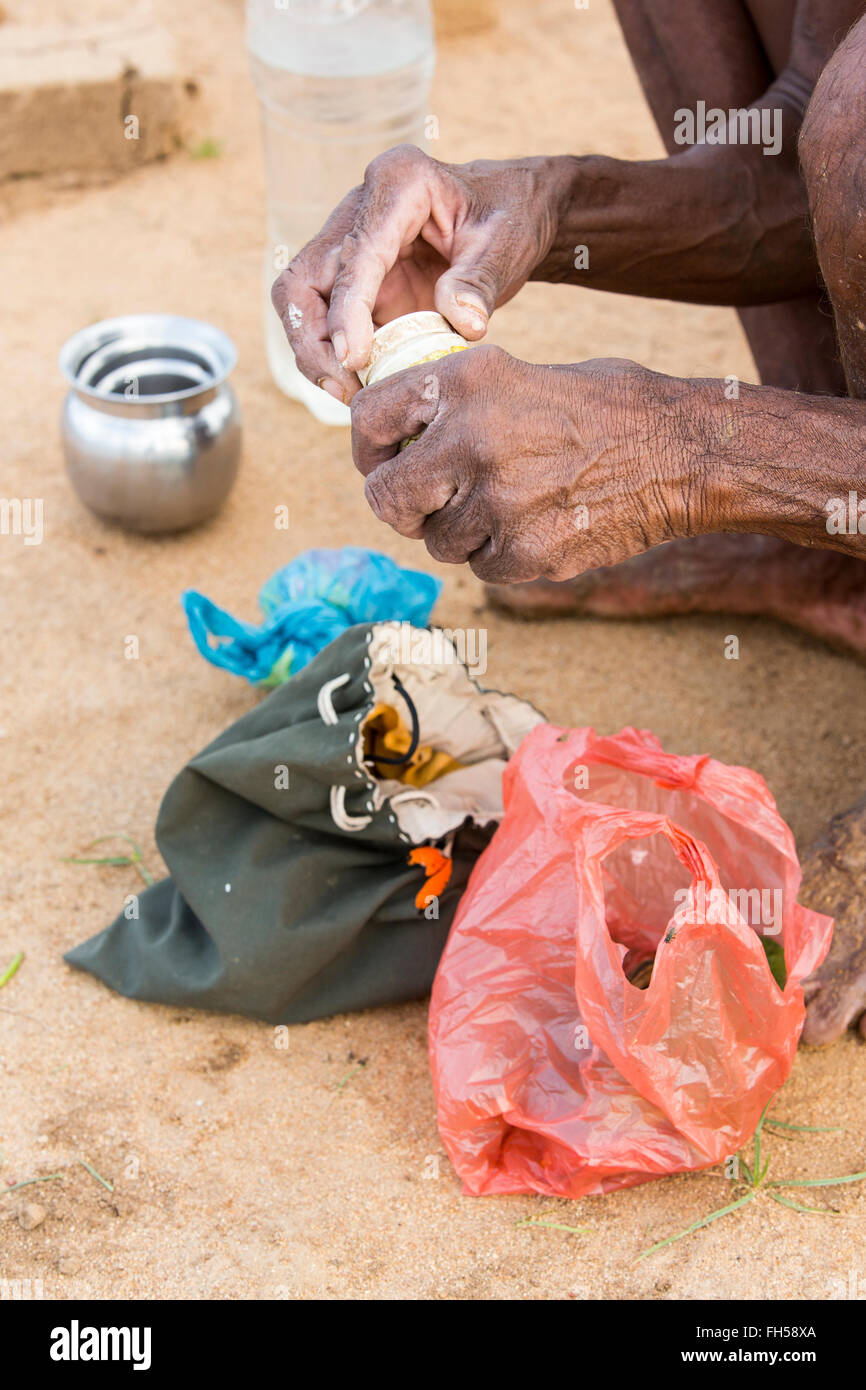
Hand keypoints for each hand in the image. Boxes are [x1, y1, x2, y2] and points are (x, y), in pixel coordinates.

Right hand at [271, 145, 569, 402]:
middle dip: (312, 340)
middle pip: (303, 279)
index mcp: (398, 183)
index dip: (346, 312)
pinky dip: (332, 354)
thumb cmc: (510, 217)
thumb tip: (463, 323)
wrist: (510, 211)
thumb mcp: (506, 245)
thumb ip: (480, 281)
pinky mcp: (351, 275)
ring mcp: (348, 241)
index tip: (354, 360)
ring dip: (314, 352)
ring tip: (348, 393)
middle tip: (343, 388)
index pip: (354, 256)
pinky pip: (323, 319)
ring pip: (300, 301)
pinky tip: (357, 384)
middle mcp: (359, 208)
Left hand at [351, 346, 691, 583]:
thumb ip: (453, 407)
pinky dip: (503, 555)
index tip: (381, 462)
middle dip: (402, 507)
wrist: (680, 451)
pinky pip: (483, 568)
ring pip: (439, 541)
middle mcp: (471, 439)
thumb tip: (396, 446)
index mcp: (466, 381)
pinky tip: (542, 523)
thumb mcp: (517, 376)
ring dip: (462, 532)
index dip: (368, 450)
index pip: (369, 419)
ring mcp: (497, 501)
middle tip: (426, 505)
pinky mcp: (524, 553)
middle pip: (387, 499)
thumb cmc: (603, 408)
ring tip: (513, 502)